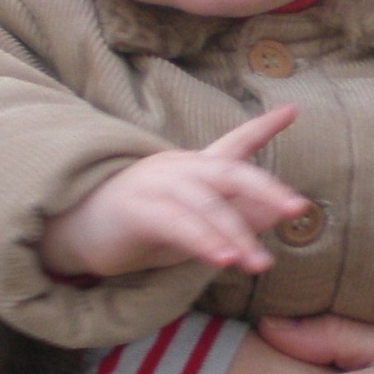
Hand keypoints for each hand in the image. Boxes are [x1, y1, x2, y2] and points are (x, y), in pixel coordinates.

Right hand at [37, 107, 301, 277]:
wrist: (77, 228)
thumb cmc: (141, 225)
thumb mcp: (194, 222)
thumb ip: (231, 216)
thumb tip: (274, 214)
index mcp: (195, 169)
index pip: (234, 144)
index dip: (263, 127)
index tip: (292, 110)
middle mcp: (180, 169)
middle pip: (230, 172)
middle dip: (266, 189)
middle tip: (295, 208)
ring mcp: (158, 186)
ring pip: (207, 207)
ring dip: (235, 236)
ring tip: (258, 263)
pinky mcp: (138, 210)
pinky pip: (177, 225)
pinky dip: (203, 241)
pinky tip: (222, 260)